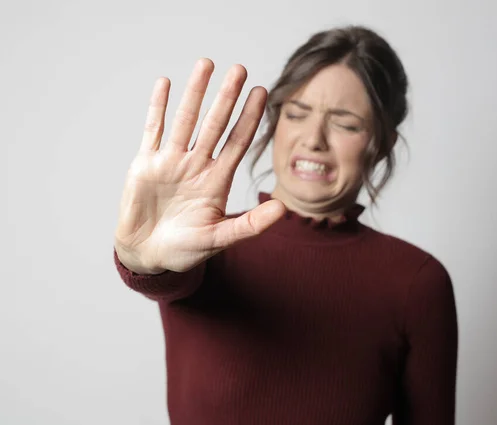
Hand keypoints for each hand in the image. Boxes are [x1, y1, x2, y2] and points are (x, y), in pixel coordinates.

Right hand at [114, 59, 284, 273]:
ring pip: (185, 120)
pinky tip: (166, 83)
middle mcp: (197, 165)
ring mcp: (171, 162)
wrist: (147, 255)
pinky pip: (152, 129)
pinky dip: (158, 107)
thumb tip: (283, 210)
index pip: (237, 142)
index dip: (249, 117)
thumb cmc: (184, 250)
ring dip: (195, 93)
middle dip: (227, 97)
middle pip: (215, 124)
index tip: (262, 92)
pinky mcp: (145, 164)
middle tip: (240, 69)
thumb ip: (249, 225)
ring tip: (206, 64)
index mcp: (217, 181)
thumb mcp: (219, 239)